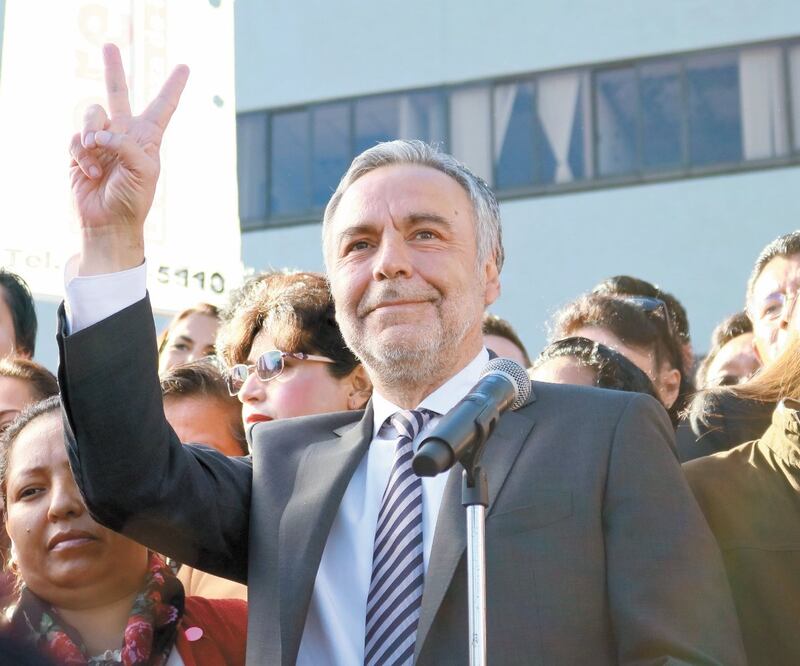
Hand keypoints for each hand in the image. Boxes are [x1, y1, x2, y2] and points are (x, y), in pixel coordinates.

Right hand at [69, 44, 188, 274]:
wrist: (109, 222)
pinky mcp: (79, 150)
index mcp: (148, 138)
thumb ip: (127, 146)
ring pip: (92, 113)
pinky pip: (76, 138)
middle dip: (113, 70)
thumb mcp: (144, 171)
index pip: (163, 107)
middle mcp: (124, 134)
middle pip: (118, 93)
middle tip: (109, 45)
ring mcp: (100, 141)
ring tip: (96, 151)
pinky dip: (82, 152)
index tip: (185, 67)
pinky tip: (89, 170)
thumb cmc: (133, 200)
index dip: (173, 87)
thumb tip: (100, 134)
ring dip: (92, 131)